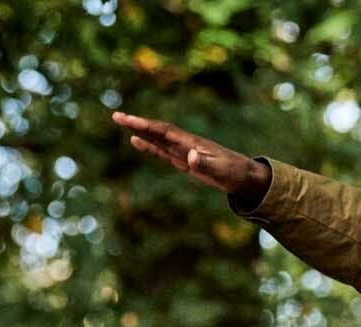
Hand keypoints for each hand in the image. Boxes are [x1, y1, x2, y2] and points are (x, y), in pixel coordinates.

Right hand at [111, 110, 268, 204]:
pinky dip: (149, 146)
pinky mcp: (185, 161)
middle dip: (137, 124)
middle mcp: (184, 143)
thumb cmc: (234, 172)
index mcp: (191, 142)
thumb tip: (190, 157)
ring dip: (140, 132)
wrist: (244, 176)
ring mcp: (184, 151)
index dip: (146, 126)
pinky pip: (163, 152)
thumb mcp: (220, 170)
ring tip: (121, 124)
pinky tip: (137, 142)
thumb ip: (205, 164)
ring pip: (157, 139)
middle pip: (156, 131)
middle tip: (116, 116)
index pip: (164, 131)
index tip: (129, 121)